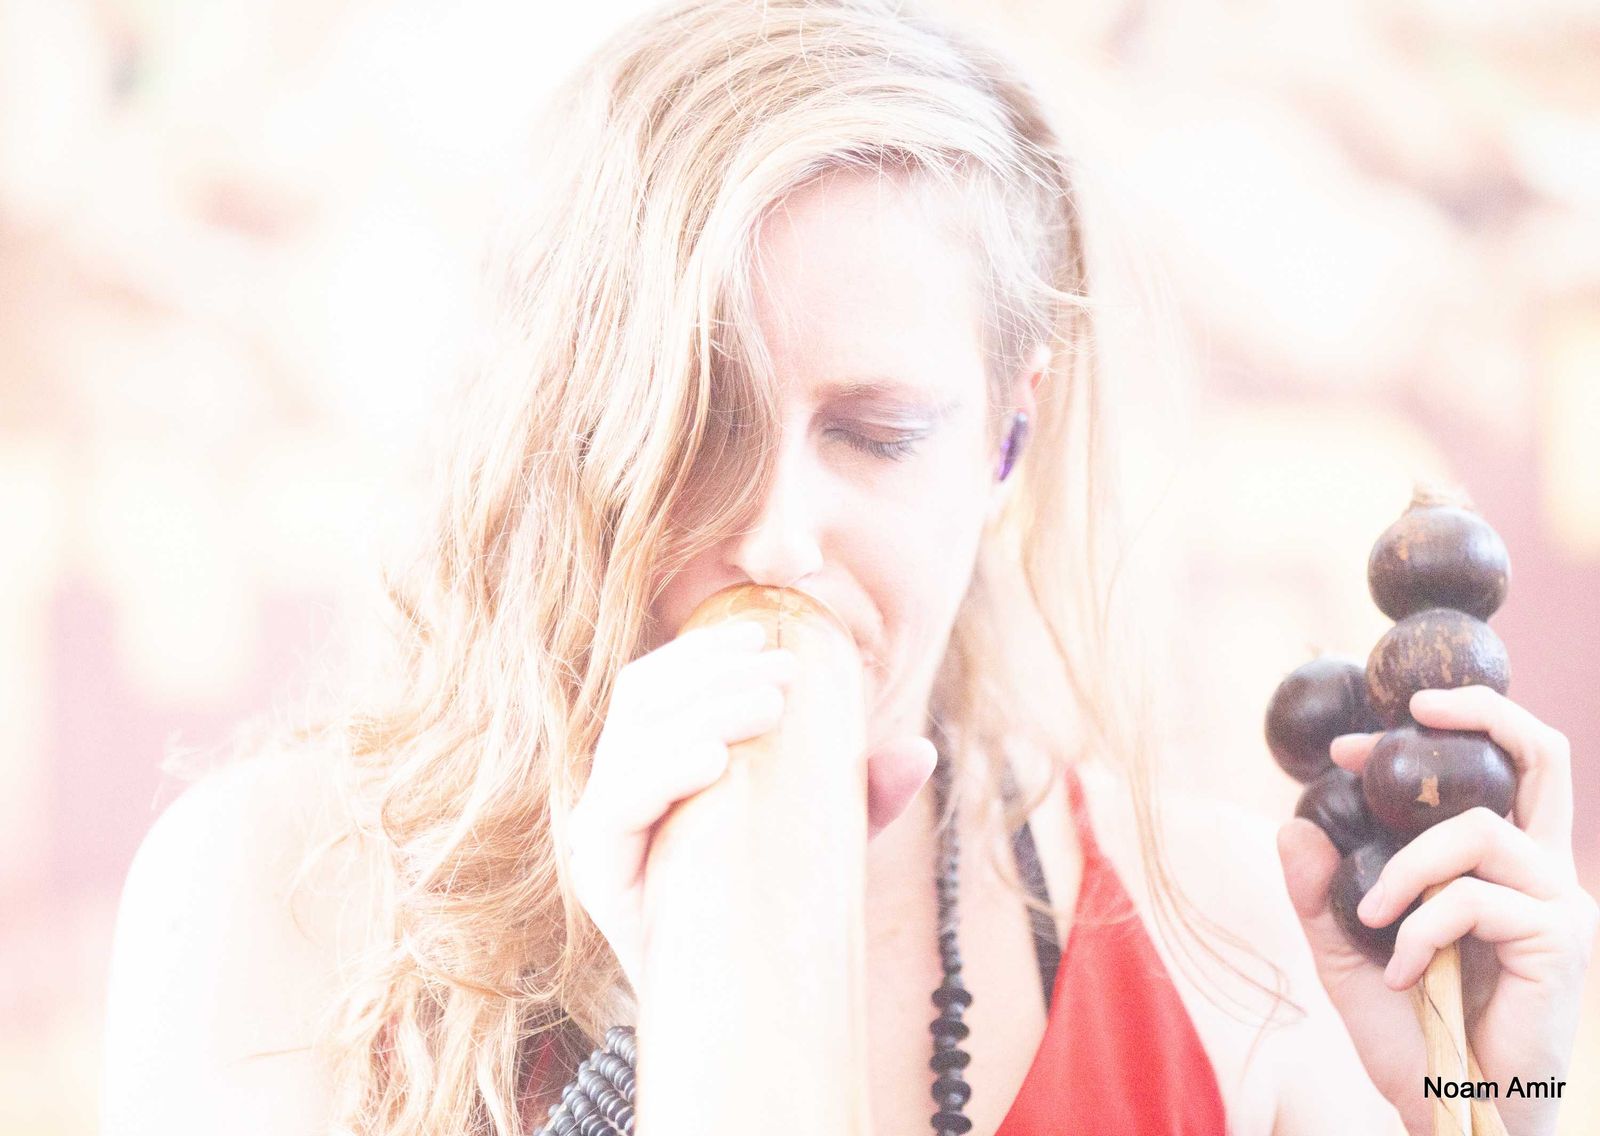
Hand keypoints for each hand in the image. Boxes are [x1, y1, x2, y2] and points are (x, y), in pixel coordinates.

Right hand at [566, 619, 935, 991]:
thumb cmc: (763, 912)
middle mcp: (619, 788)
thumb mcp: (815, 845)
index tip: (767, 631)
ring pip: (630, 742)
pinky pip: (614, 810)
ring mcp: (604, 831)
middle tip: (786, 672)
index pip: (659, 683)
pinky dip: (660, 774)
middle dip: (713, 671)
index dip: (704, 648)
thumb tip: (923, 750)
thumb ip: (859, 799)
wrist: (728, 1021)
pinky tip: (710, 759)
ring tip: (765, 705)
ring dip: (698, 711)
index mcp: (653, 763)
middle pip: (645, 698)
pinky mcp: (601, 877)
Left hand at [1277, 685, 1597, 1135]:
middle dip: (1482, 714)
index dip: (1429, 737)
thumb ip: (1320, 893)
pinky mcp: (1561, 941)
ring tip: (1372, 920)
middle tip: (1413, 712)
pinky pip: (1473, 899)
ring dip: (1407, 868)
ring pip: (1480, 830)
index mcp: (1498, 865)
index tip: (1348, 751)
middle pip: (1544, 756)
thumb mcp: (1347, 955)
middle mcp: (1540, 872)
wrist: (1455, 1112)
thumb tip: (1292, 824)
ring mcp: (1558, 903)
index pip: (1489, 770)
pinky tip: (1404, 972)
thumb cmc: (1415, 1037)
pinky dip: (1421, 928)